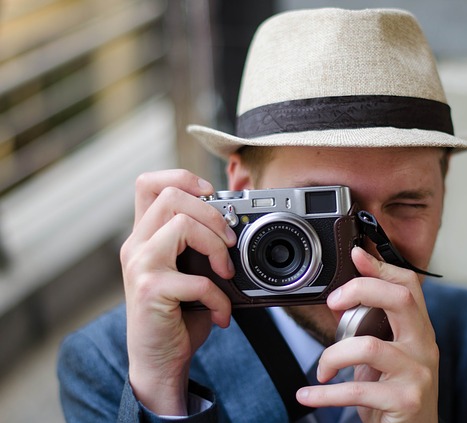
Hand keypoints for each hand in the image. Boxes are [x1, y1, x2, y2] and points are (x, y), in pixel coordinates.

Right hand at [120, 170, 235, 414]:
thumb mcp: (185, 271)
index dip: (182, 177)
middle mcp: (136, 245)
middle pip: (172, 196)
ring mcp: (140, 266)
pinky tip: (222, 314)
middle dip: (212, 214)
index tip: (210, 195)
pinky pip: (197, 279)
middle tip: (229, 243)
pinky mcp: (151, 290)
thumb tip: (235, 225)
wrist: (157, 360)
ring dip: (217, 248)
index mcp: (144, 235)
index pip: (148, 183)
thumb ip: (197, 245)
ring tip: (226, 274)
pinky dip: (220, 298)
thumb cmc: (177, 315)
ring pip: (182, 225)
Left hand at [296, 247, 438, 421]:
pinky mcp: (406, 400)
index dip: (381, 267)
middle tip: (334, 301)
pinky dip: (324, 394)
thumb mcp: (383, 358)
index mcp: (419, 331)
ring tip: (321, 370)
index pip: (408, 286)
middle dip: (362, 289)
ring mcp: (417, 373)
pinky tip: (308, 395)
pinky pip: (356, 390)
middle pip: (399, 299)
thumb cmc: (394, 396)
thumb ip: (368, 329)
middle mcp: (424, 346)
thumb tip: (340, 301)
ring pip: (369, 346)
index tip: (356, 254)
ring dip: (332, 356)